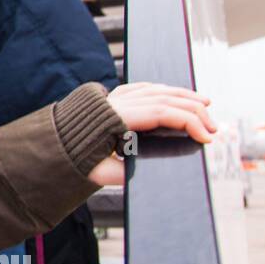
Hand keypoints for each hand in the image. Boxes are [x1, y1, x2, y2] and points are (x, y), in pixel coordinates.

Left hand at [86, 82, 217, 185]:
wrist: (51, 145)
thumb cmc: (74, 161)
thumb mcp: (97, 174)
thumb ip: (121, 174)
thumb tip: (145, 174)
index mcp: (113, 119)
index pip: (160, 112)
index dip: (188, 121)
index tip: (206, 136)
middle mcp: (116, 103)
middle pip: (164, 98)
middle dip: (193, 110)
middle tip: (213, 128)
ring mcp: (115, 97)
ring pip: (155, 90)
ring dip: (183, 96)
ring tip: (205, 106)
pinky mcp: (114, 97)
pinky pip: (144, 88)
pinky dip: (165, 91)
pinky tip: (179, 96)